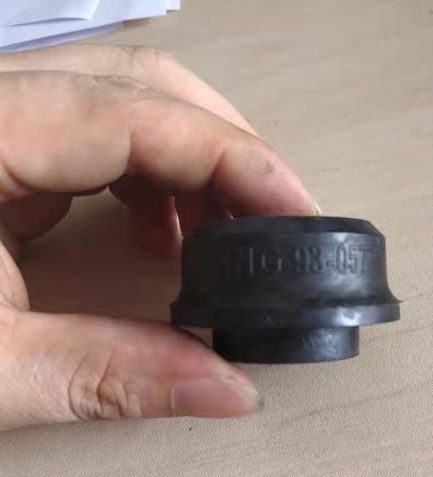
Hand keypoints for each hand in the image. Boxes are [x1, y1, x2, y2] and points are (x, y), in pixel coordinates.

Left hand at [0, 45, 315, 429]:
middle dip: (223, 151)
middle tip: (273, 226)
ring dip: (188, 167)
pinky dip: (145, 185)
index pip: (140, 113)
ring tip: (226, 243)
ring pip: (117, 105)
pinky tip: (161, 236)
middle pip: (139, 84)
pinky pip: (88, 142)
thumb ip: (112, 376)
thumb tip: (229, 392)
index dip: (237, 159)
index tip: (301, 215)